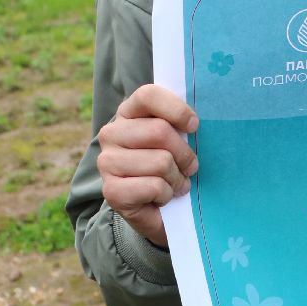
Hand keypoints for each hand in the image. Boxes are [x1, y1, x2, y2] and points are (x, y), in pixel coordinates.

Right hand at [97, 84, 198, 247]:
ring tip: (176, 184)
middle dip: (184, 153)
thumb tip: (199, 120)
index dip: (176, 109)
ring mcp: (107, 162)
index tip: (194, 126)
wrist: (158, 209)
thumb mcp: (180, 139)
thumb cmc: (174, 165)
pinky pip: (153, 186)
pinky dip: (166, 194)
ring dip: (177, 178)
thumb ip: (184, 123)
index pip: (148, 95)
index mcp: (129, 113)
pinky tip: (161, 197)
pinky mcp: (111, 190)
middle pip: (159, 131)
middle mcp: (112, 133)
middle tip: (191, 167)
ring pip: (160, 161)